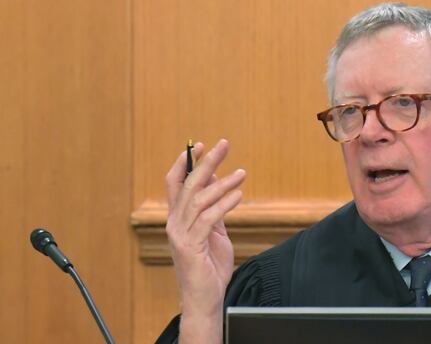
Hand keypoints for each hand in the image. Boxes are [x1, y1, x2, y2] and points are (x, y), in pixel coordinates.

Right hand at [164, 139, 245, 342]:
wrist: (205, 299)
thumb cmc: (209, 267)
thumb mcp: (214, 232)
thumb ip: (214, 209)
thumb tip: (218, 182)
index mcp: (177, 218)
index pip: (175, 183)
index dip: (185, 163)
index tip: (201, 145)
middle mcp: (174, 223)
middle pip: (187, 185)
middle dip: (205, 162)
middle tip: (223, 144)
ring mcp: (180, 235)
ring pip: (198, 199)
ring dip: (222, 183)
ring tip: (241, 173)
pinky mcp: (191, 247)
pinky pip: (208, 219)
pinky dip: (224, 204)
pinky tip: (238, 195)